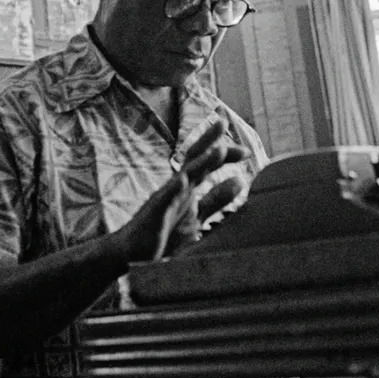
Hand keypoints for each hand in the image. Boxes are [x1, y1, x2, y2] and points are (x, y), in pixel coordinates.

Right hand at [112, 120, 245, 261]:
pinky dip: (173, 190)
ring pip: (183, 176)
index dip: (226, 155)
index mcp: (188, 188)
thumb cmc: (164, 235)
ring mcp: (164, 199)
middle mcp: (176, 188)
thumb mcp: (197, 216)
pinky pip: (164, 201)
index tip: (246, 151)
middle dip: (208, 140)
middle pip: (194, 158)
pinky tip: (183, 181)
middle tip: (223, 121)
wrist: (132, 256)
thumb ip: (216, 200)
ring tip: (218, 150)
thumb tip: (239, 180)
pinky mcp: (153, 214)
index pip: (208, 164)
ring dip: (200, 162)